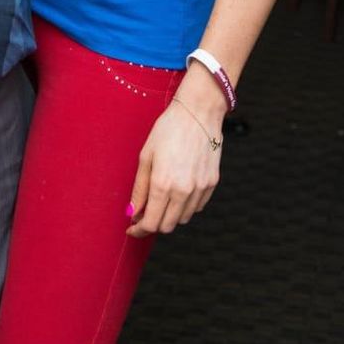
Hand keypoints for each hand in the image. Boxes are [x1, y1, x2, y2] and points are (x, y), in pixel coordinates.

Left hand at [126, 71, 222, 237]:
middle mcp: (183, 191)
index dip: (139, 230)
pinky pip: (197, 207)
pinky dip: (185, 206)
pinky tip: (178, 191)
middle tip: (144, 213)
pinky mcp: (211, 184)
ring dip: (170, 215)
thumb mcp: (146, 156)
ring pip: (183, 219)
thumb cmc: (168, 130)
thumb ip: (139, 189)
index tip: (133, 228)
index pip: (151, 223)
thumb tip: (132, 212)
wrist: (198, 113)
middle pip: (167, 226)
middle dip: (153, 224)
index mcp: (162, 184)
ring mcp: (200, 188)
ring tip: (162, 198)